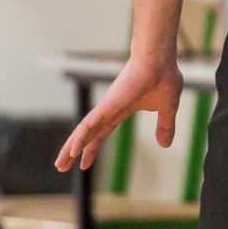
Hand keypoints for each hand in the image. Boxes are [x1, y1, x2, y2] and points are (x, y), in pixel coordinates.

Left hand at [54, 54, 182, 172]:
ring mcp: (106, 107)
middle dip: (74, 151)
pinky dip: (81, 137)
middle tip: (61, 167)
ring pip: (84, 131)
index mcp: (122, 109)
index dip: (92, 147)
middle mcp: (109, 109)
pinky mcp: (107, 105)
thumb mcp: (167, 108)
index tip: (83, 164)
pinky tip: (74, 151)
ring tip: (60, 166)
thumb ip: (165, 126)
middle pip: (88, 134)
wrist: (160, 61)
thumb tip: (165, 145)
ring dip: (71, 148)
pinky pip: (90, 124)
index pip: (102, 132)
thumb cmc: (164, 77)